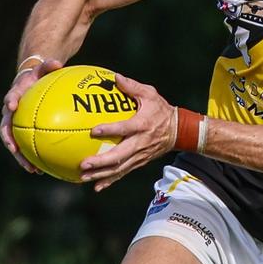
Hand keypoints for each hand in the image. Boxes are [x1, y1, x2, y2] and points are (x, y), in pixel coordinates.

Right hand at [0, 59, 62, 171]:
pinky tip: (42, 170)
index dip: (10, 101)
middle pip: (6, 128)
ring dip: (21, 157)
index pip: (10, 97)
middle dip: (9, 140)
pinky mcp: (22, 132)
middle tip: (16, 151)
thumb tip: (58, 63)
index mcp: (15, 95)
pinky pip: (25, 147)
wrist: (31, 83)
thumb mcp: (44, 68)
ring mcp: (15, 124)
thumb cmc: (39, 75)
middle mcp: (11, 112)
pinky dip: (31, 158)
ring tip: (31, 169)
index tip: (11, 106)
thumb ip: (49, 65)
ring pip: (14, 143)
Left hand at [80, 73, 176, 191]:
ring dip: (101, 175)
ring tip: (83, 178)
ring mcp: (139, 155)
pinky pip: (123, 173)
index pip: (124, 128)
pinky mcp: (139, 162)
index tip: (94, 130)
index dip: (110, 130)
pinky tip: (96, 186)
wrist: (179, 131)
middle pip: (119, 156)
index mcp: (142, 125)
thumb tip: (114, 77)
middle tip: (84, 164)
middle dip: (101, 162)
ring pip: (119, 168)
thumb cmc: (161, 110)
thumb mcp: (150, 94)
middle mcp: (140, 143)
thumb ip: (132, 86)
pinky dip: (109, 181)